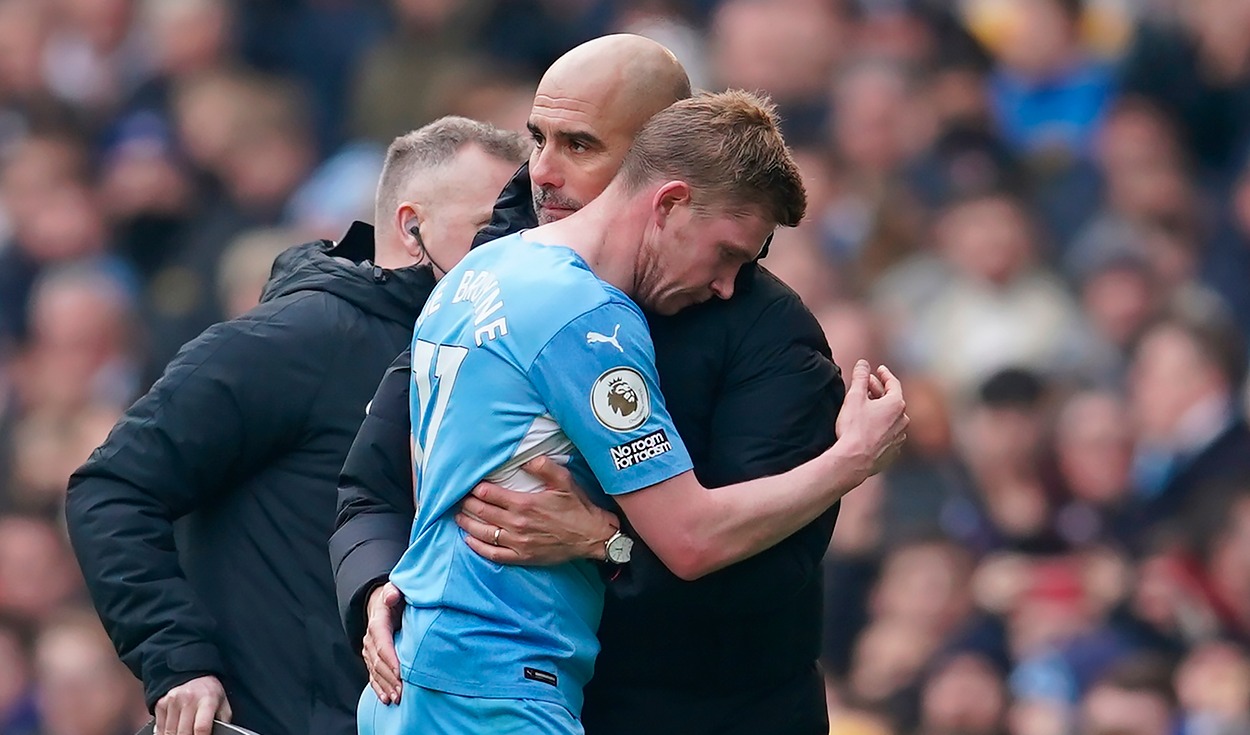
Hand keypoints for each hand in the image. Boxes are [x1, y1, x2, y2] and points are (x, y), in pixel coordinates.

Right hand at [154, 675, 230, 734]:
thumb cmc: (211, 694)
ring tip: (186, 733)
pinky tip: (176, 731)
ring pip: (170, 732)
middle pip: (184, 732)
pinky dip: (166, 734)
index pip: (201, 727)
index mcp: (207, 699)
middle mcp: (188, 698)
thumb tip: (218, 733)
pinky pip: (160, 728)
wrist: (196, 676)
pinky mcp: (161, 704)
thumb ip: (222, 722)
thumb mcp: (224, 706)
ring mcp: (173, 701)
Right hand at [363, 582, 404, 703]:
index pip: (382, 643)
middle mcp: (370, 639)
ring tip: (397, 698)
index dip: (390, 658)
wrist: (380, 603)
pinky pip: (373, 676)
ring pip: (375, 671)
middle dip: (390, 678)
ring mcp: (369, 651)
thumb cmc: (393, 597)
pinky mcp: (371, 659)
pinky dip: (379, 688)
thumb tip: (392, 596)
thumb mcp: (393, 590)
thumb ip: (393, 592)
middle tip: (402, 691)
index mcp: (377, 623)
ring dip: (386, 686)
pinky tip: (386, 699)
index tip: (400, 671)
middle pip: (378, 662)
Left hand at [456, 456, 618, 563]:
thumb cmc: (578, 508)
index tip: (468, 485)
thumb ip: (544, 467)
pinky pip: (493, 554)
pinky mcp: (522, 556)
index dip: (476, 489)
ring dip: (467, 524)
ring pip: (484, 533)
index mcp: (524, 503)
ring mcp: (518, 542)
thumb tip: (527, 458)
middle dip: (467, 505)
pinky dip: (478, 547)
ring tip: (458, 517)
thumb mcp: (564, 481)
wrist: (592, 536)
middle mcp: (517, 524)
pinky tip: (469, 540)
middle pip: (482, 513)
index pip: (489, 494)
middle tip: (459, 499)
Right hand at [833, 360, 908, 481]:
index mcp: (896, 404)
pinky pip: (889, 434)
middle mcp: (903, 420)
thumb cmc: (854, 428)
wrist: (854, 461)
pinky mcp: (893, 451)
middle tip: (867, 385)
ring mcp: (899, 437)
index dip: (884, 374)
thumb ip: (860, 377)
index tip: (879, 370)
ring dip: (881, 410)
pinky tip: (870, 427)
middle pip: (893, 400)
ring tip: (867, 407)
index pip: (893, 383)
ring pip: (892, 418)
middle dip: (879, 391)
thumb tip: (863, 363)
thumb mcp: (854, 397)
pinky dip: (882, 427)